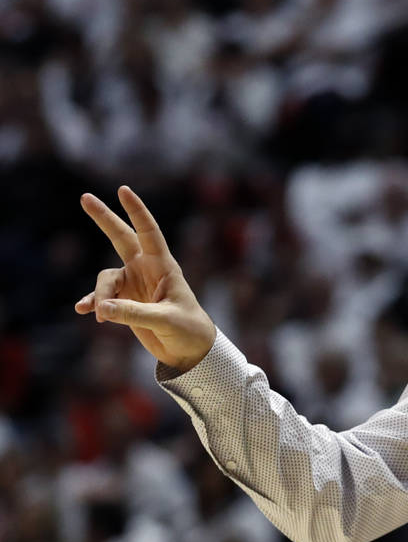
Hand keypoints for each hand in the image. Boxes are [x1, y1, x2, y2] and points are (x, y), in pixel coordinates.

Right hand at [74, 186, 215, 372]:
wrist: (189, 351)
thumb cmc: (187, 330)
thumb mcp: (165, 320)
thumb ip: (134, 313)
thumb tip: (101, 308)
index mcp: (164, 266)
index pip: (149, 232)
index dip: (136, 211)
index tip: (123, 190)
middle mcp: (146, 270)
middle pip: (121, 238)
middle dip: (104, 218)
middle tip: (85, 196)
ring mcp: (134, 285)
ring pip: (106, 280)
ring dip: (101, 295)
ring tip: (102, 316)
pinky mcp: (125, 302)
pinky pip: (102, 298)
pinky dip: (93, 303)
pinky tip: (83, 310)